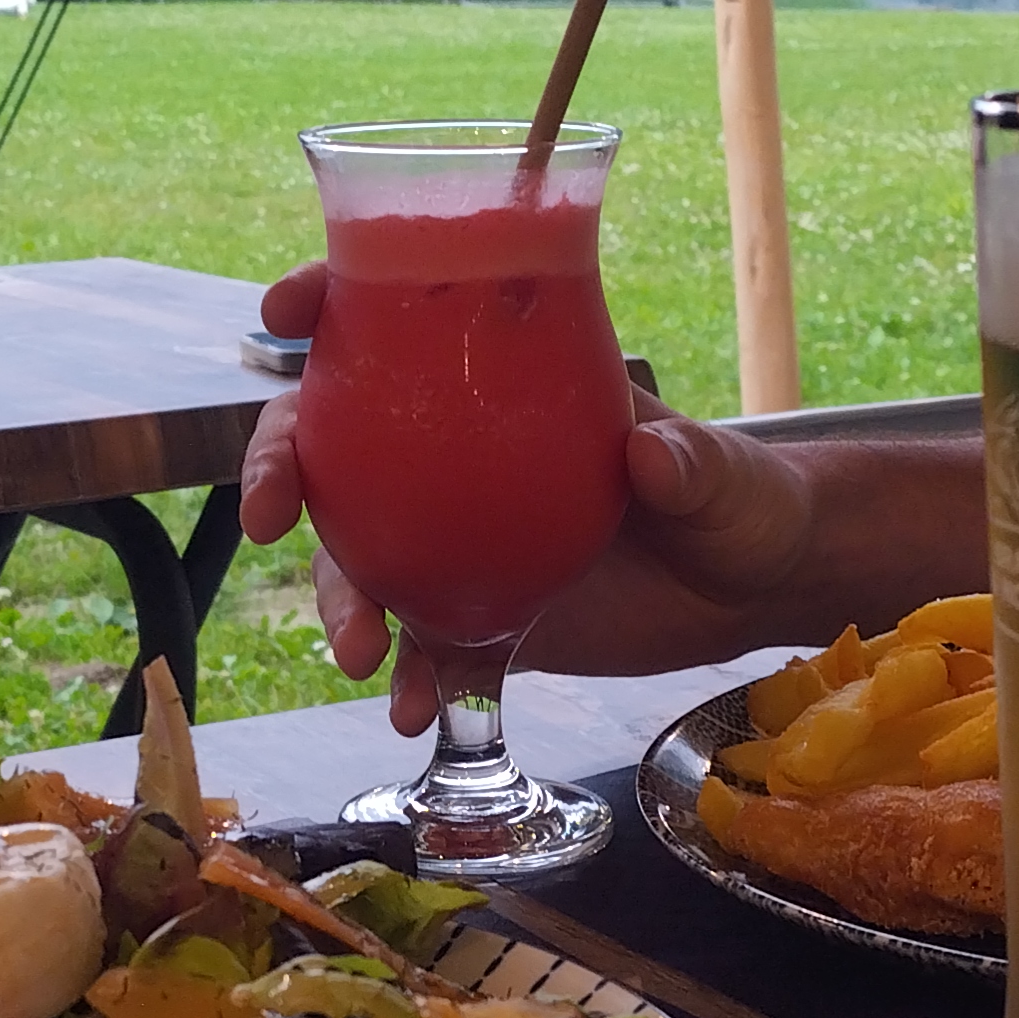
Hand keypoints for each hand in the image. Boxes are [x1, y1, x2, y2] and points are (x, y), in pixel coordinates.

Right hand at [236, 264, 816, 731]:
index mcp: (508, 385)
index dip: (329, 305)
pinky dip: (412, 680)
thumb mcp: (725, 474)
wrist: (753, 593)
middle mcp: (462, 456)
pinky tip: (413, 712)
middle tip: (265, 519)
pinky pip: (425, 646)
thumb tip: (650, 460)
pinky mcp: (485, 619)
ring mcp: (463, 540)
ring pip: (363, 556)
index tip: (281, 313)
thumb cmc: (742, 499)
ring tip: (360, 655)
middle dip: (280, 471)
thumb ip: (689, 463)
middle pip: (338, 445)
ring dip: (341, 599)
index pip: (399, 324)